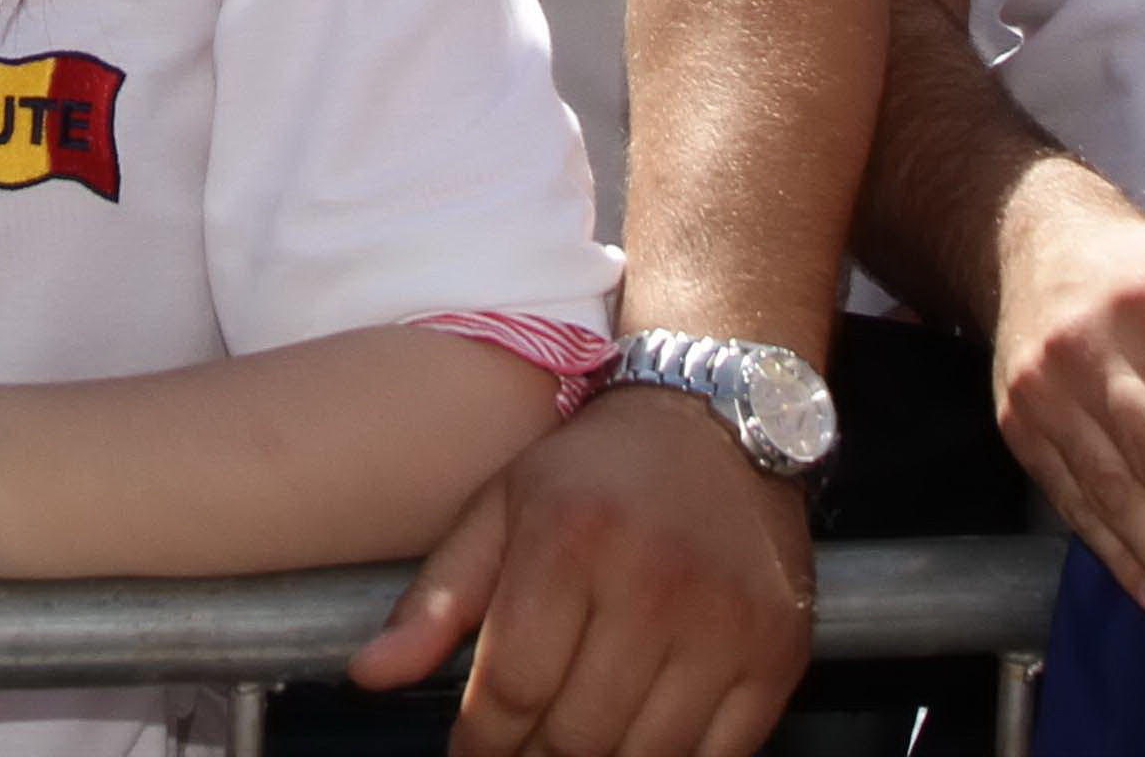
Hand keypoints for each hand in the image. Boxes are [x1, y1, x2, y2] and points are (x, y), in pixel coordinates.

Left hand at [346, 385, 811, 756]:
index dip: (479, 744)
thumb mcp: (501, 507)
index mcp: (570, 542)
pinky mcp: (776, 652)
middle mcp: (652, 583)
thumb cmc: (596, 470)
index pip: (509, 692)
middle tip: (523, 749)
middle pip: (574, 737)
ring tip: (572, 742)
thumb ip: (437, 599)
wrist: (719, 421)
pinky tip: (638, 741)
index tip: (473, 751)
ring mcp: (724, 623)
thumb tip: (369, 677)